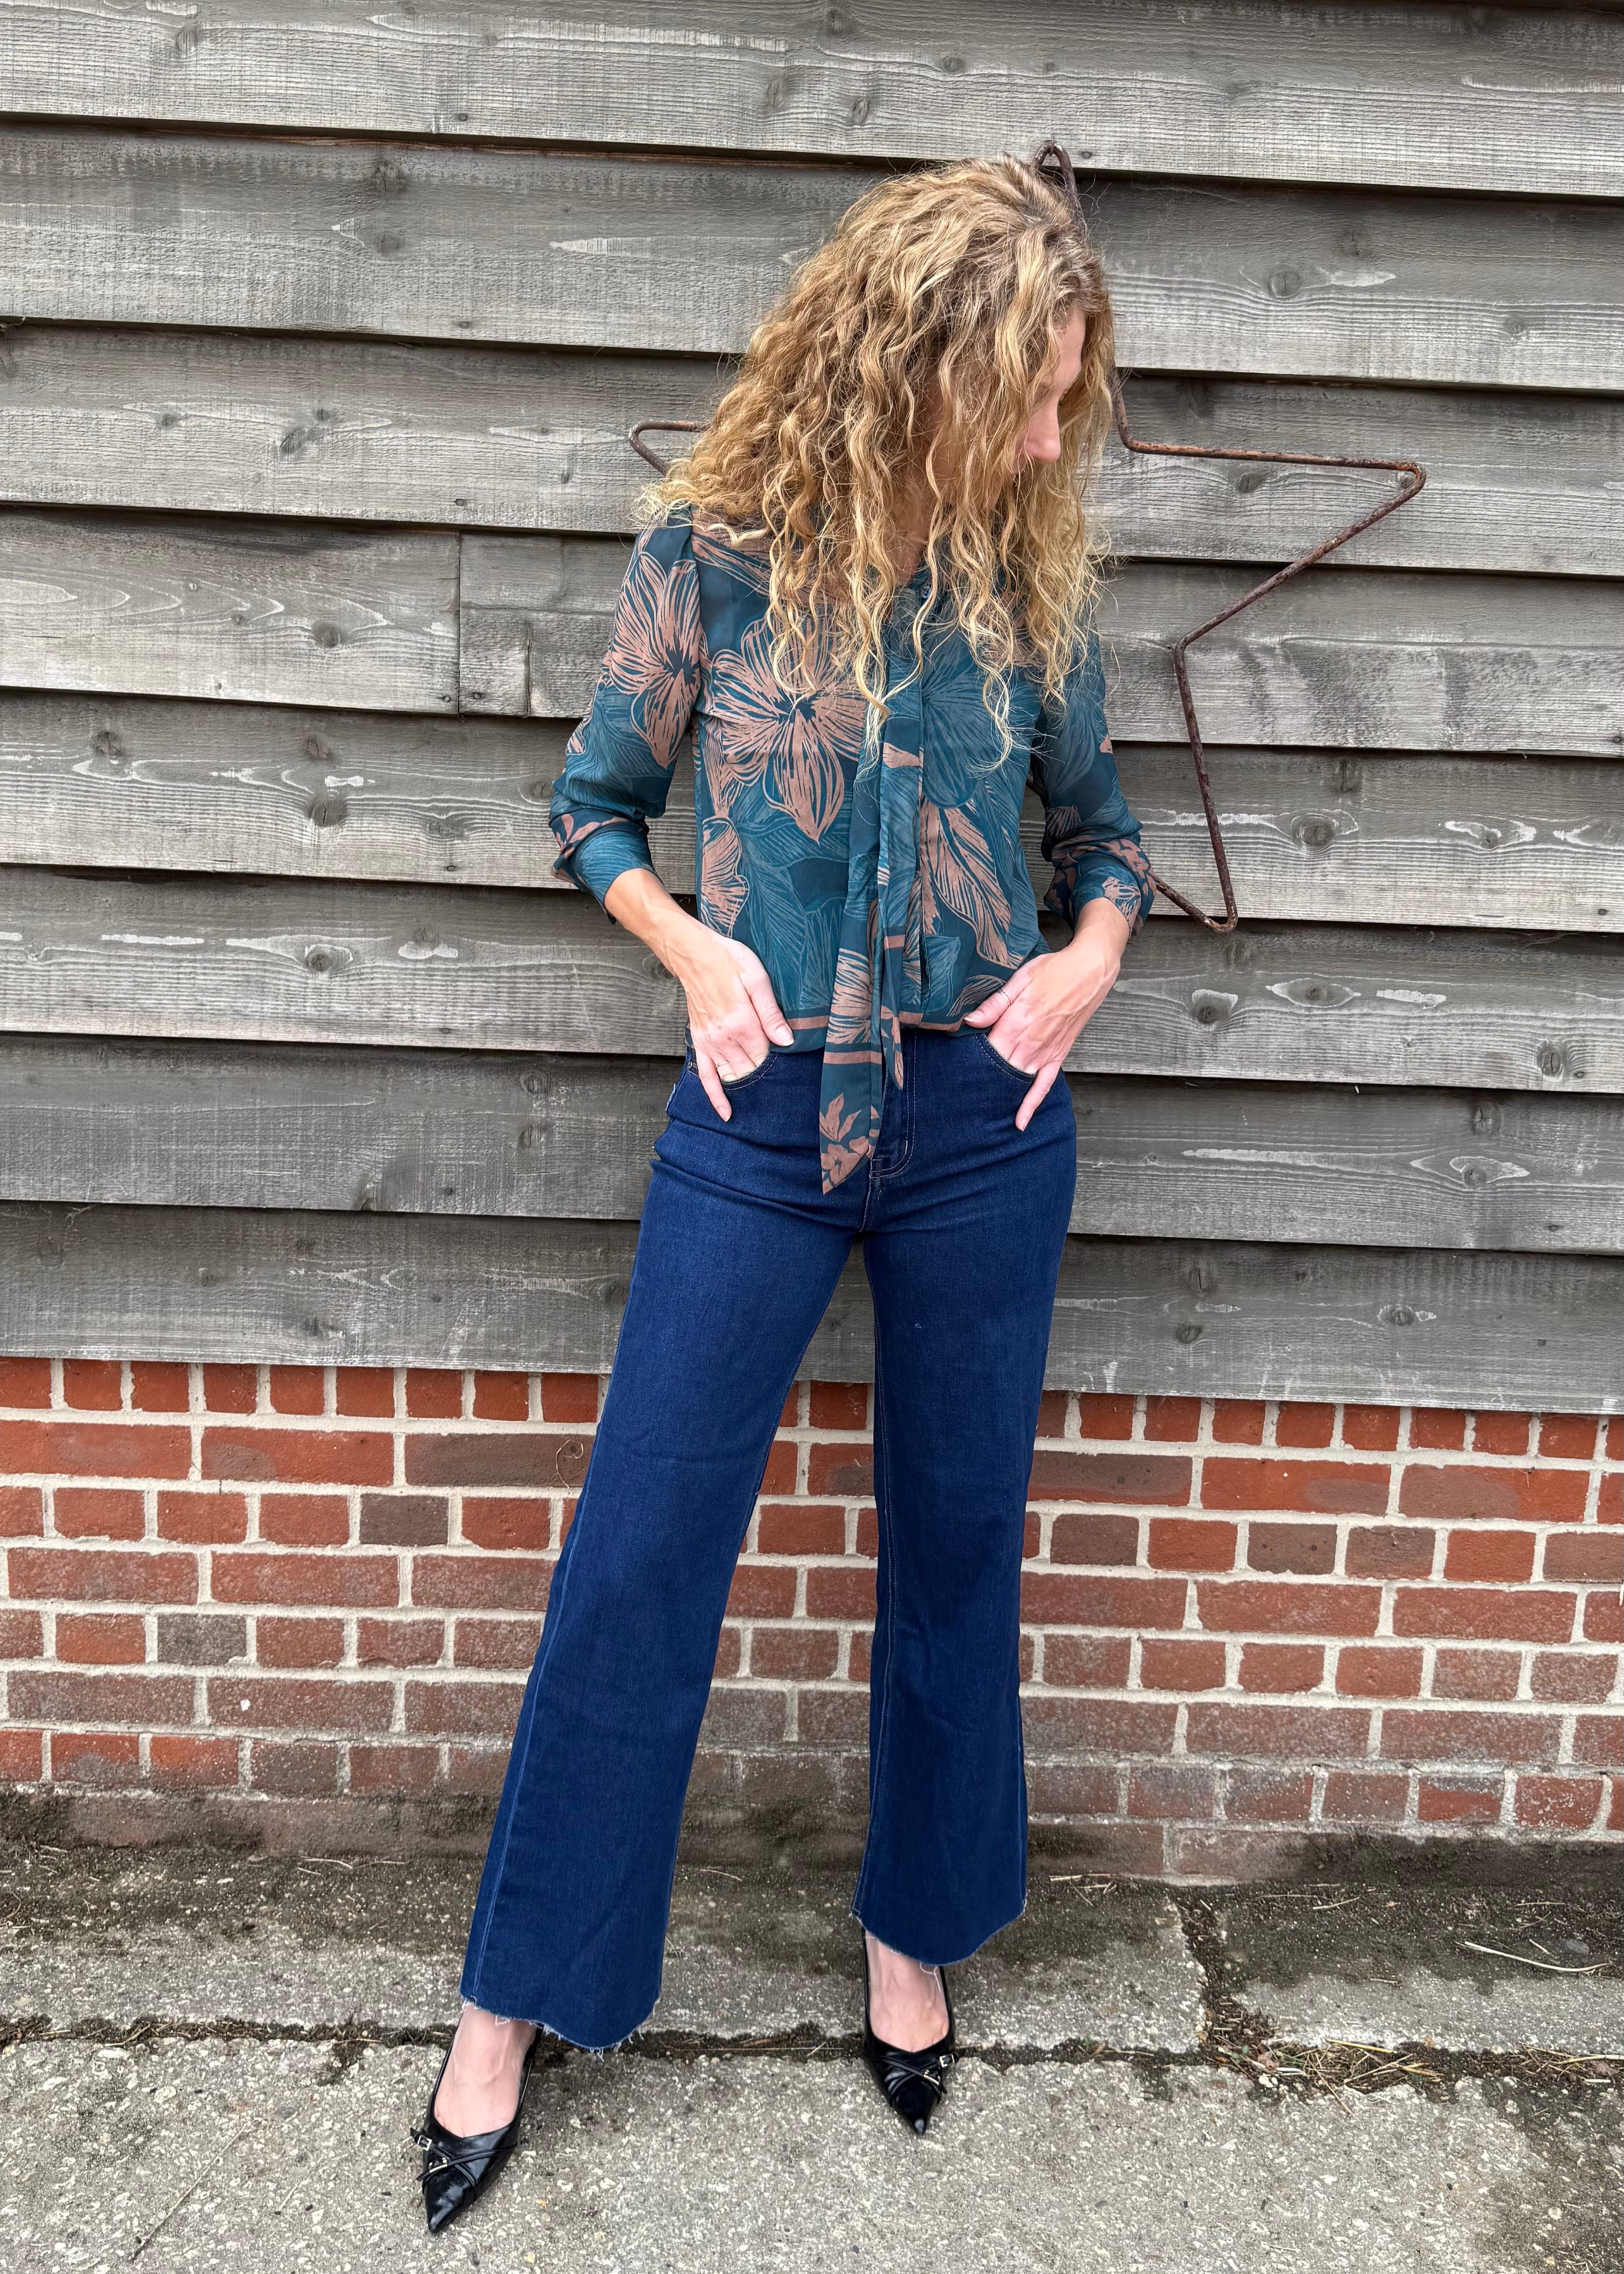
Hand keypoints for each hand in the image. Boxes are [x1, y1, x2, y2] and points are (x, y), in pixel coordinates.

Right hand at [667, 918, 793, 1119]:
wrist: (694, 955)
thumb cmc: (728, 961)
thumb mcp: (757, 979)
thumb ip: (771, 1013)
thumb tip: (787, 1041)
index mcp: (742, 1023)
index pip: (766, 1053)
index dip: (777, 1053)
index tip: (784, 1048)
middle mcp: (724, 1038)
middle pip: (751, 1067)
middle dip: (764, 1069)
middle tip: (776, 1067)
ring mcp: (709, 1043)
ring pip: (732, 1075)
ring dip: (746, 1083)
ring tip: (761, 1092)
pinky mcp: (699, 1043)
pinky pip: (706, 1076)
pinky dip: (716, 1096)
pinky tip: (726, 1113)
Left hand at [962, 907, 1127, 1129]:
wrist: (1089, 972)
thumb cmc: (1053, 971)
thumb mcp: (1020, 979)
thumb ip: (994, 1004)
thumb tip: (970, 1021)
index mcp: (1015, 1022)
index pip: (985, 1050)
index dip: (969, 1060)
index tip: (954, 1069)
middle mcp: (1029, 1043)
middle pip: (998, 1068)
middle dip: (980, 1079)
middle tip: (960, 1093)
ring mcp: (1045, 1053)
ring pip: (1016, 1080)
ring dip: (999, 1093)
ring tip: (980, 1108)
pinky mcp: (1058, 1056)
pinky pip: (1043, 1086)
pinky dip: (1031, 1105)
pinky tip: (1020, 1121)